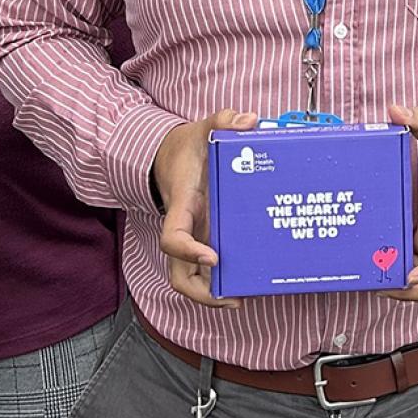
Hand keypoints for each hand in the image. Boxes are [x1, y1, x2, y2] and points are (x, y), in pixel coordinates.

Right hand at [153, 108, 256, 307]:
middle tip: (234, 298)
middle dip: (203, 294)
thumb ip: (223, 120)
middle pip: (180, 275)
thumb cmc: (187, 148)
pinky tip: (248, 279)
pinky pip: (207, 268)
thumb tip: (248, 120)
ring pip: (192, 278)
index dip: (189, 251)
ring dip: (213, 294)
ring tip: (245, 296)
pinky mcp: (204, 239)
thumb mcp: (203, 128)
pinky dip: (222, 280)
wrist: (169, 155)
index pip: (173, 238)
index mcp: (182, 206)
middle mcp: (186, 228)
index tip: (214, 255)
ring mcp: (194, 237)